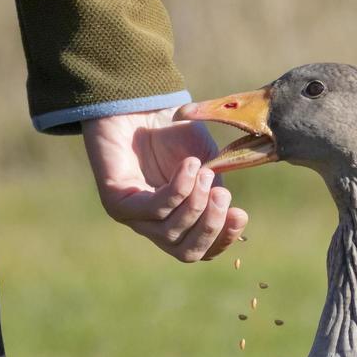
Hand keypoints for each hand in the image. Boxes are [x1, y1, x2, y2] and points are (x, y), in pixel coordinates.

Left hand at [82, 107, 247, 261]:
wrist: (141, 104)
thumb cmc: (174, 133)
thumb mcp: (207, 164)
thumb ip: (216, 192)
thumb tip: (229, 216)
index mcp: (177, 221)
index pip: (201, 249)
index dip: (223, 238)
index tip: (240, 213)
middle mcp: (154, 226)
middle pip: (186, 252)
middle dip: (210, 227)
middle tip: (222, 195)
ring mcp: (134, 218)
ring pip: (171, 233)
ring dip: (195, 203)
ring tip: (205, 172)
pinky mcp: (117, 202)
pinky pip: (155, 209)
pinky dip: (178, 189)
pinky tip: (190, 166)